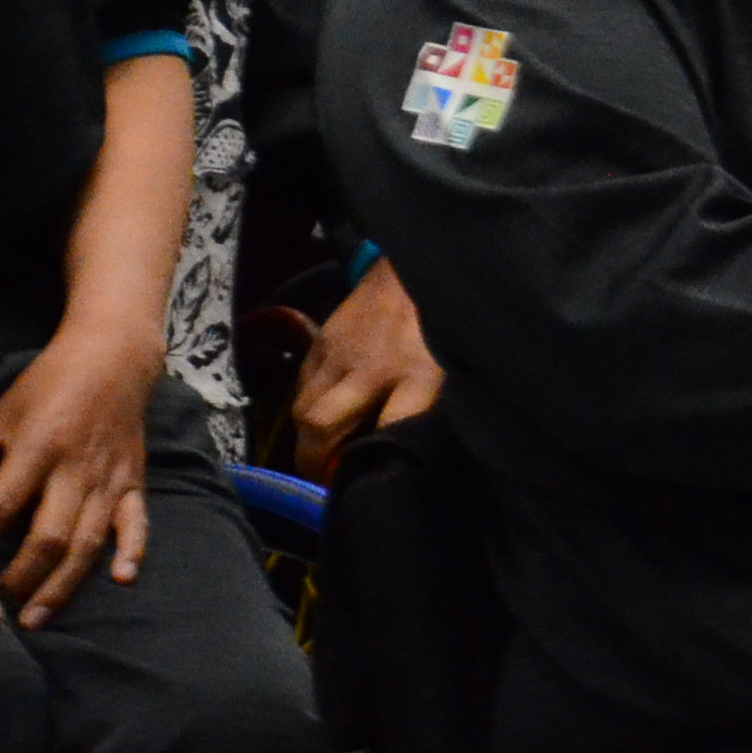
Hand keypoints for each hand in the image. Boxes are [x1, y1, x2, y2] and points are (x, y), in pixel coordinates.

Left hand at [0, 317, 157, 626]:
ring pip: (87, 542)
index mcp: (38, 448)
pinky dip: (131, 551)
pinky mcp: (134, 482)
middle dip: (19, 579)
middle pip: (48, 536)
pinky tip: (121, 580)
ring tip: (33, 619)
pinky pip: (135, 522)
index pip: (1, 507)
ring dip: (61, 585)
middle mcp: (75, 469)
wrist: (115, 354)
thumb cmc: (51, 382)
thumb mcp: (4, 410)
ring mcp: (109, 479)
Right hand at [288, 257, 444, 479]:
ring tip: (325, 453)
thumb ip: (429, 411)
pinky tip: (324, 416)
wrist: (415, 267)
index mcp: (418, 374)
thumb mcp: (450, 372)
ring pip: (303, 410)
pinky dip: (307, 409)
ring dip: (309, 439)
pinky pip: (301, 388)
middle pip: (321, 424)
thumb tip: (411, 456)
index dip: (371, 461)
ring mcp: (339, 352)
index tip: (364, 485)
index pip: (391, 427)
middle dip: (317, 460)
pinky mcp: (320, 342)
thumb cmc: (440, 329)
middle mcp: (371, 365)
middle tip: (329, 479)